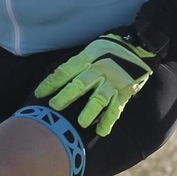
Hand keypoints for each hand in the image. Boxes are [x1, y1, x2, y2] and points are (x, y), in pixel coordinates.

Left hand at [34, 33, 154, 136]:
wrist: (137, 44)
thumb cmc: (107, 49)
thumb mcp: (90, 50)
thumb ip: (76, 64)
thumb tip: (55, 80)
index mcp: (87, 58)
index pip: (66, 71)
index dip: (52, 82)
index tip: (39, 94)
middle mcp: (99, 68)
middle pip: (81, 83)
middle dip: (67, 95)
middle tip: (54, 107)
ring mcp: (113, 80)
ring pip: (100, 97)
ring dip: (90, 110)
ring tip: (81, 123)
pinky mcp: (125, 90)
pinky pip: (117, 106)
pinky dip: (110, 119)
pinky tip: (102, 131)